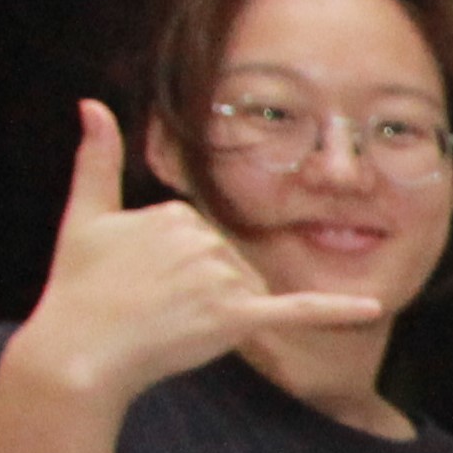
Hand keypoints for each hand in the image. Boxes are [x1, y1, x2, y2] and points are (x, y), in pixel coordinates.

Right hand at [14, 101, 383, 403]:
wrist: (81, 349)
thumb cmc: (80, 285)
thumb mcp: (84, 214)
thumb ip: (95, 158)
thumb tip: (91, 103)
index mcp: (177, 213)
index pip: (205, 237)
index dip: (179, 265)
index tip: (143, 279)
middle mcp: (203, 240)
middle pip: (233, 262)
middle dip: (205, 288)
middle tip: (155, 305)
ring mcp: (221, 280)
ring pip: (250, 289)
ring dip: (225, 310)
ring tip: (173, 321)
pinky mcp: (236, 317)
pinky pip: (295, 309)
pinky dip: (334, 309)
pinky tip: (373, 308)